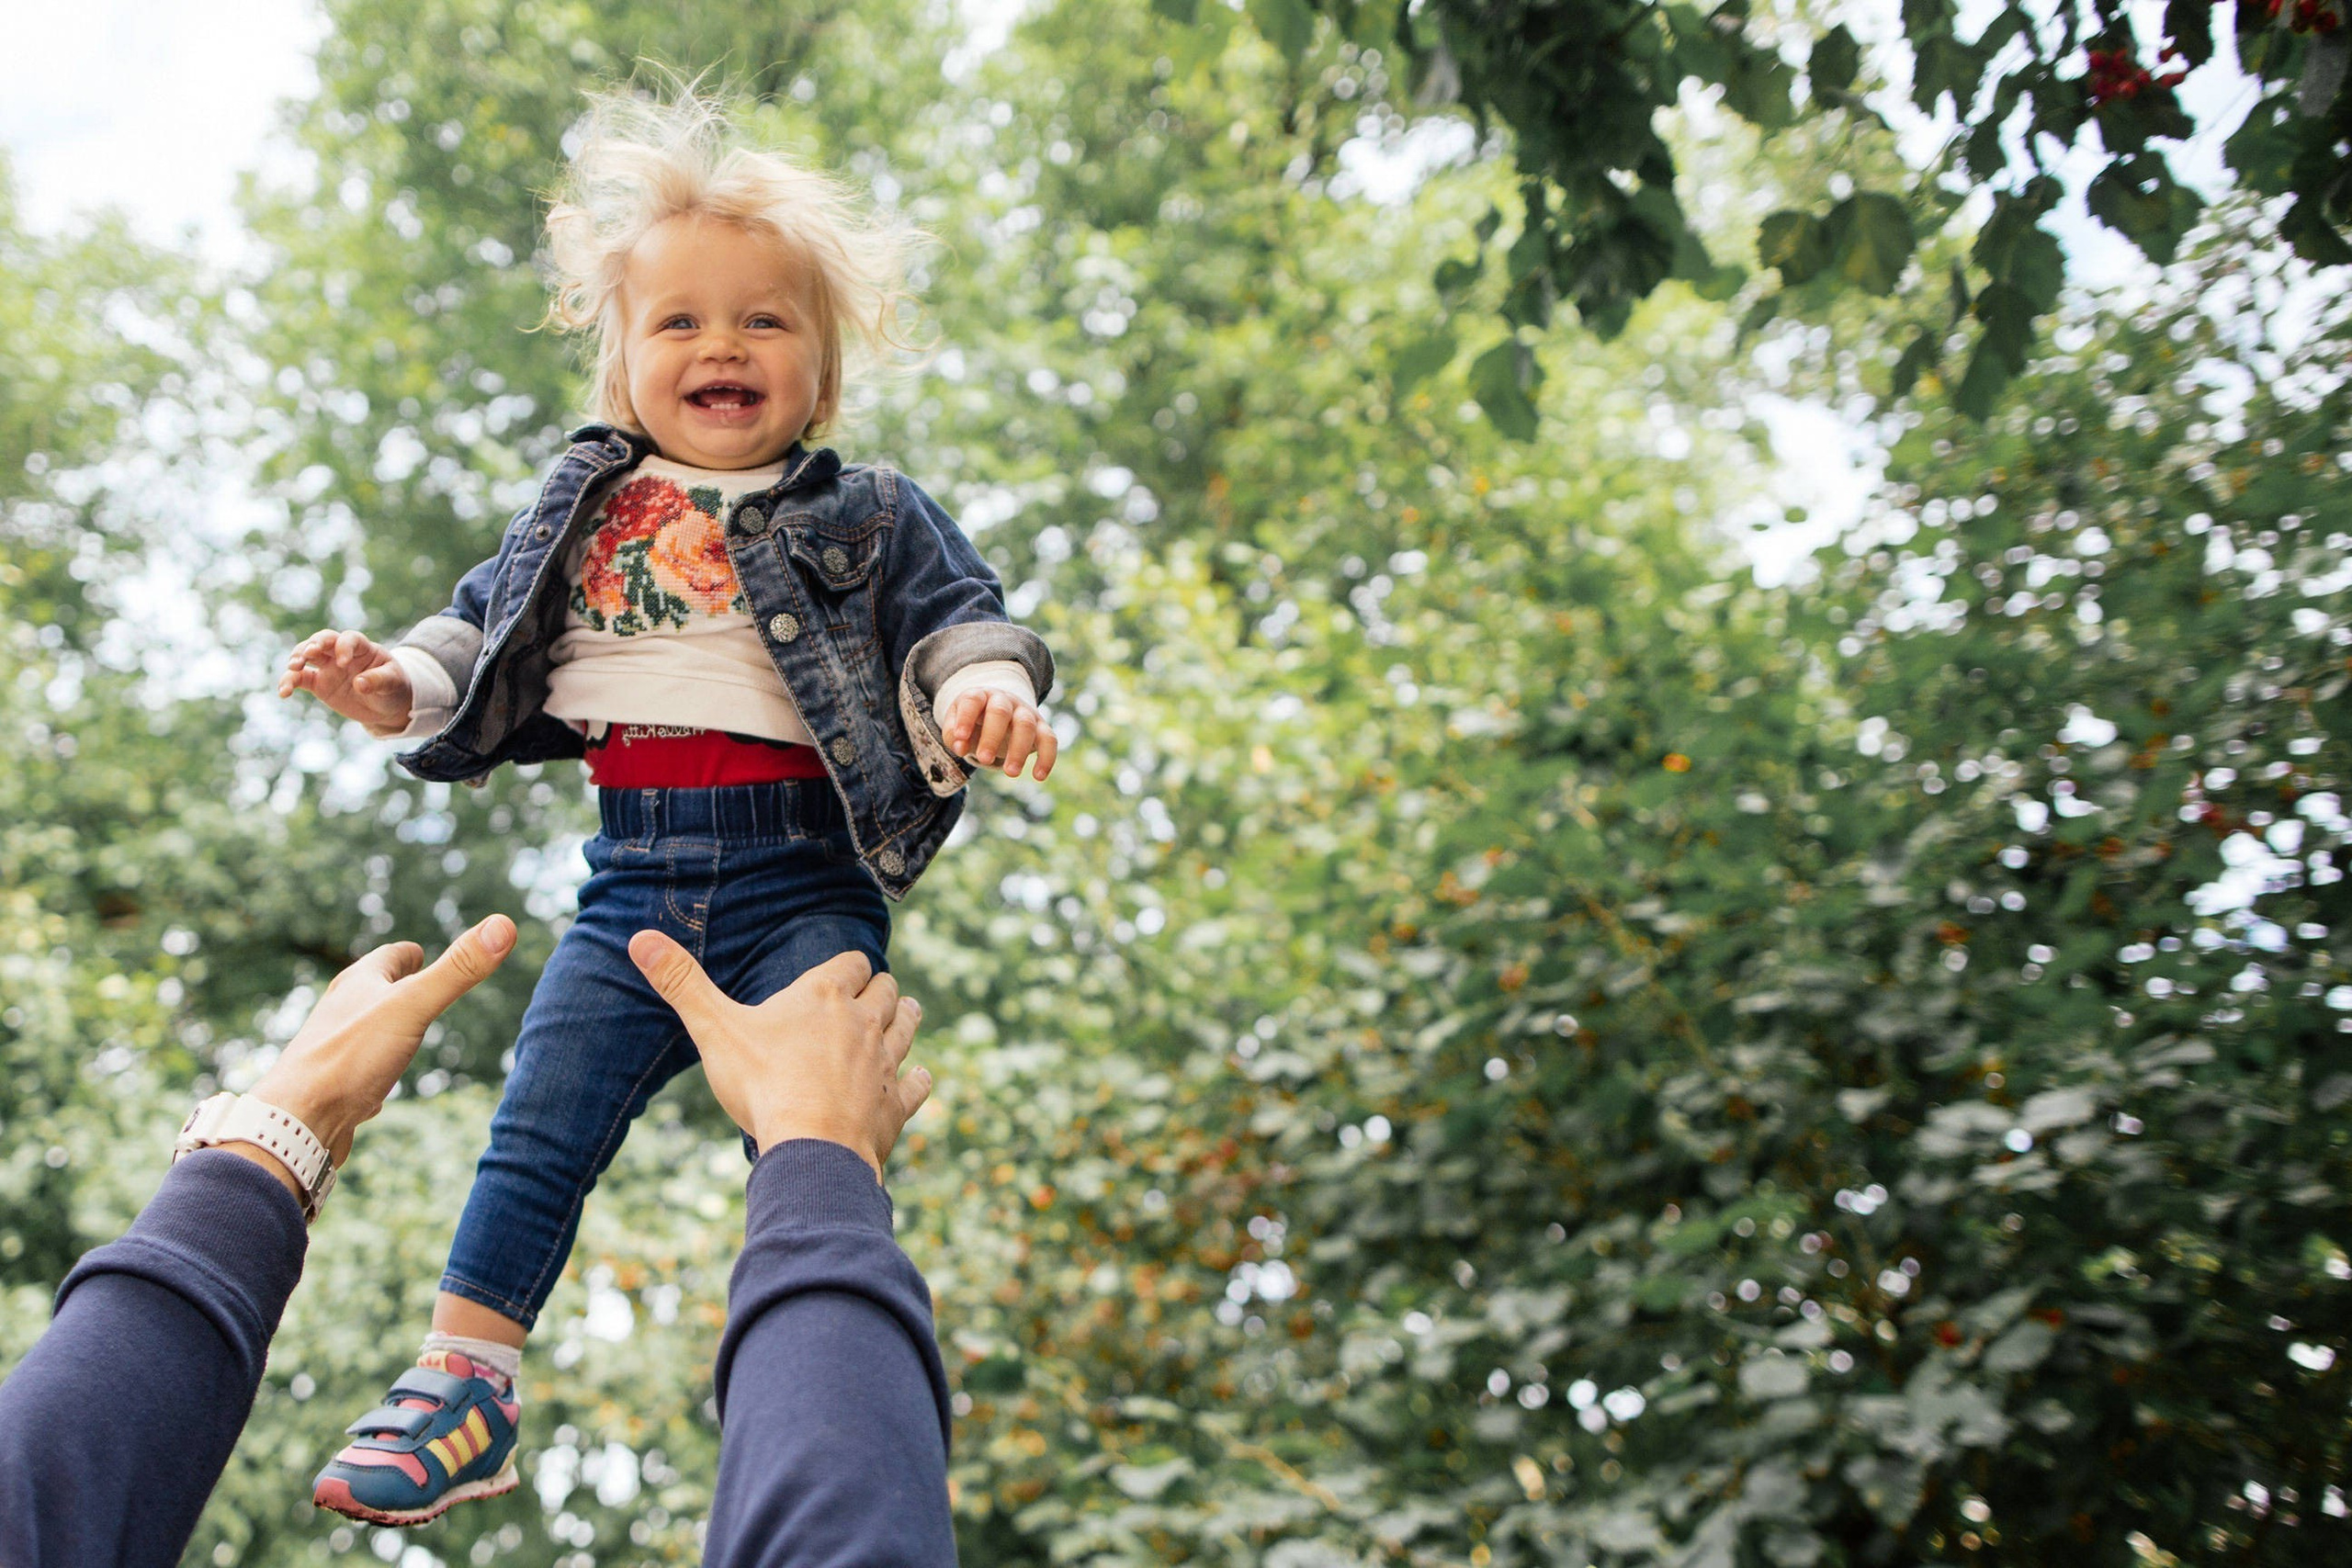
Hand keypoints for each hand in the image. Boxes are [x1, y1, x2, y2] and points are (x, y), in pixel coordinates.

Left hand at [241, 915, 515, 1177]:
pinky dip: (374, 1066)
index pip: (387, 957)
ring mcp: (335, 1049)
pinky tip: (380, 1083)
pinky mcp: (334, 1086)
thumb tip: (504, 924)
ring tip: (401, 1031)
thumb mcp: (412, 1007)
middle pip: (371, 990)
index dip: (407, 953)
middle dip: (393, 985)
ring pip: (364, 1029)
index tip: (418, 951)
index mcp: (358, 984)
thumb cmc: (350, 1059)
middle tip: (414, 982)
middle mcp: (342, 1012)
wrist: (296, 1121)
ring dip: (383, 1025)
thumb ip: (457, 971)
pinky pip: (358, 1069)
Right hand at [278, 629, 413, 731]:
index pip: (350, 639)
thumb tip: (359, 684)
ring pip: (306, 654)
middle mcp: (341, 653)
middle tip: (308, 653)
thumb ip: (379, 681)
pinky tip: (283, 693)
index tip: (343, 663)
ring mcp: (328, 667)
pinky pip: (299, 679)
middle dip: (314, 644)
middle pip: (323, 640)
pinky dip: (289, 683)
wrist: (386, 705)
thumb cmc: (394, 687)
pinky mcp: (318, 683)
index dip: (344, 647)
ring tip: (293, 668)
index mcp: (363, 648)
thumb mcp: (394, 683)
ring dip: (297, 657)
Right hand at [629, 933, 930, 1174]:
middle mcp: (862, 1023)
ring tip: (908, 1012)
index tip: (846, 969)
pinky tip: (921, 1078)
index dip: (849, 966)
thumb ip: (681, 983)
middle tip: (878, 989)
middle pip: (885, 991)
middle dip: (881, 988)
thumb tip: (638, 937)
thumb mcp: (715, 1029)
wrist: (811, 1146)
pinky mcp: (895, 1104)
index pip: (850, 965)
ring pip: (907, 1029)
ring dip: (907, 1018)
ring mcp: (884, 1063)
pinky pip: (917, 1085)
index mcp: (823, 997)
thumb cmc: (763, 1085)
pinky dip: (919, 1079)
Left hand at [942, 688, 1056, 779]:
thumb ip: (954, 735)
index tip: (961, 738)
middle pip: (1000, 712)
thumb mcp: (957, 725)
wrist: (999, 712)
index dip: (966, 718)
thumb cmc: (974, 722)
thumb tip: (960, 747)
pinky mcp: (1041, 726)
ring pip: (1026, 725)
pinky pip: (1049, 739)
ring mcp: (1025, 712)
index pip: (973, 700)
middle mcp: (1004, 700)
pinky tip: (1039, 776)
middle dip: (992, 736)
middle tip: (984, 759)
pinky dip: (1047, 757)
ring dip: (1019, 749)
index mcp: (980, 696)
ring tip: (1010, 773)